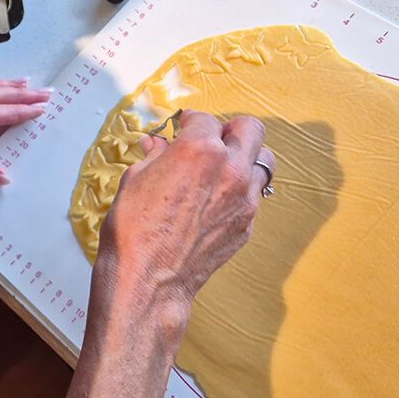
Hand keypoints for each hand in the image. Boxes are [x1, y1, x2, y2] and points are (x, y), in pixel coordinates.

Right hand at [97, 110, 275, 311]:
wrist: (148, 279)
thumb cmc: (135, 231)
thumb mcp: (135, 180)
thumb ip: (155, 156)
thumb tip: (158, 146)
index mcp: (199, 150)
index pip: (205, 119)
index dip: (190, 121)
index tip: (184, 126)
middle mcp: (229, 170)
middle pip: (249, 129)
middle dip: (229, 129)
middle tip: (211, 138)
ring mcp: (244, 199)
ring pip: (263, 161)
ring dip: (244, 157)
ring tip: (223, 166)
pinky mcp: (246, 224)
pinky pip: (254, 195)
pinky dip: (240, 190)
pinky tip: (217, 199)